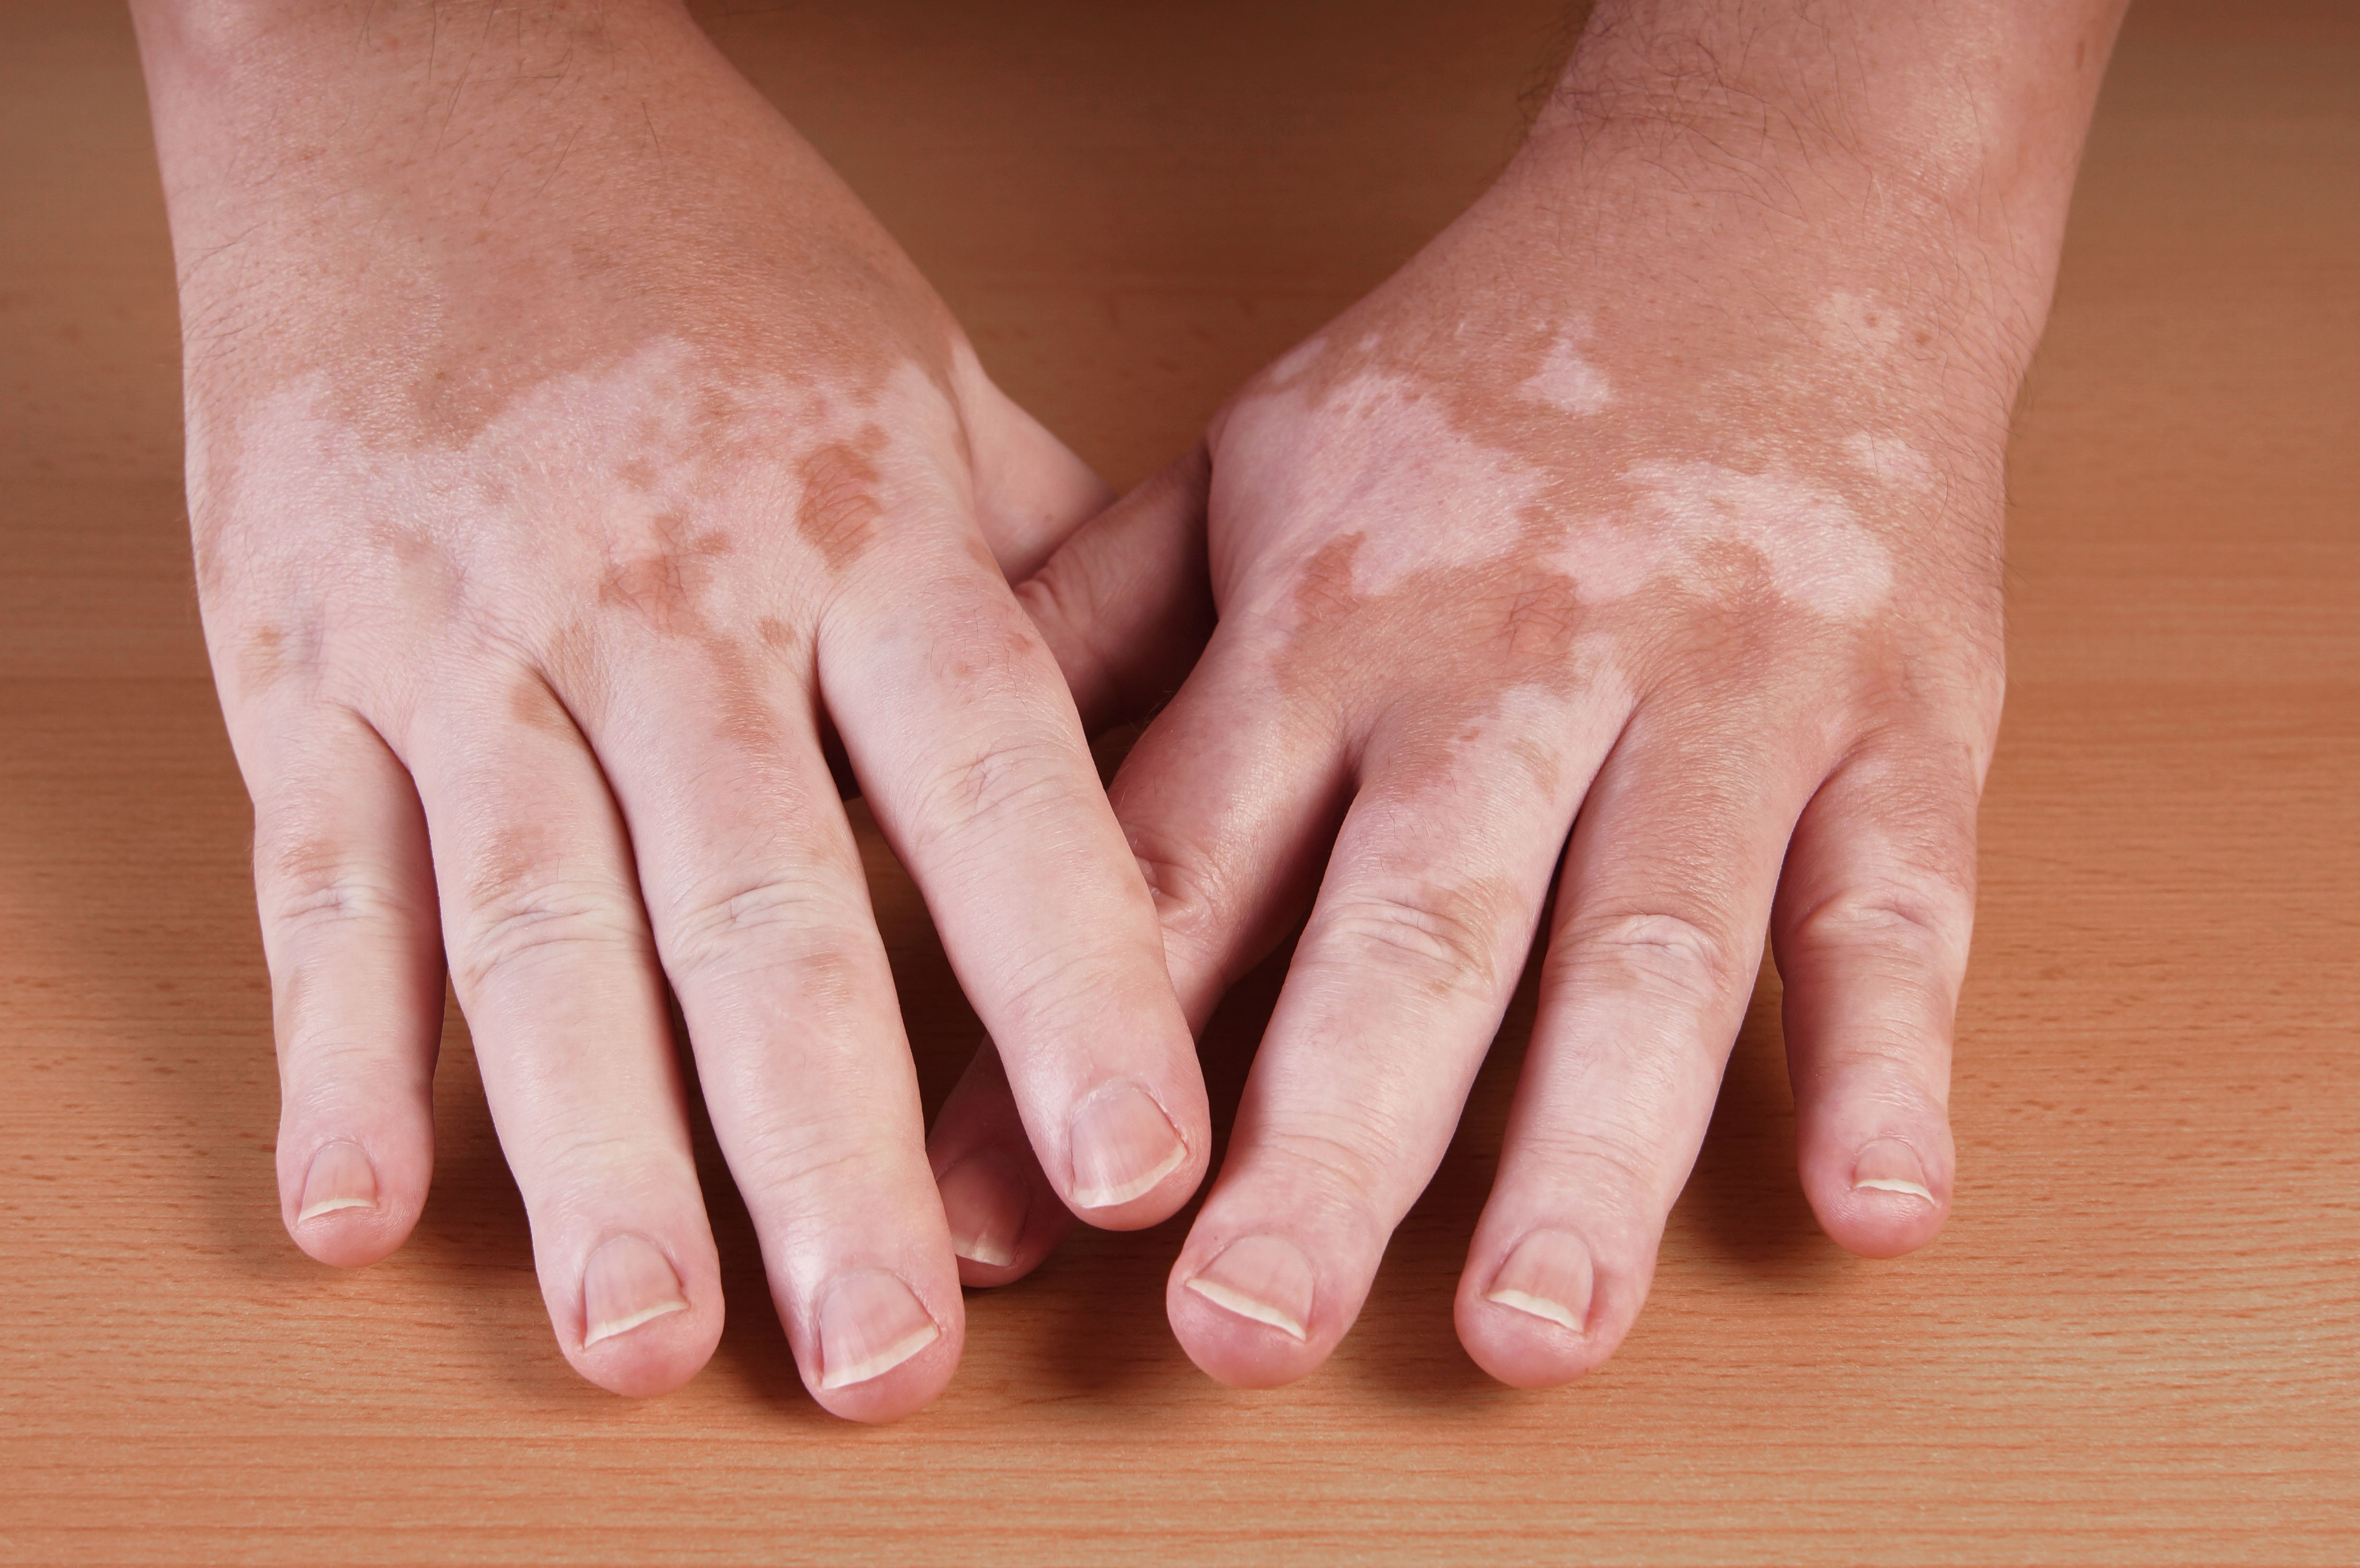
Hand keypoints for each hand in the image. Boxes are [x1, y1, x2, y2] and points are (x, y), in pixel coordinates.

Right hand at [132, 0, 1209, 1416]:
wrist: (420, 75)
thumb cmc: (706, 254)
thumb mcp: (923, 378)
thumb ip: (1050, 574)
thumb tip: (1189, 761)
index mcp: (857, 524)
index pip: (987, 771)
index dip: (1067, 970)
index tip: (1141, 1162)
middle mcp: (669, 596)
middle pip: (757, 901)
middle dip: (825, 1145)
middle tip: (886, 1357)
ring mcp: (466, 633)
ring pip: (534, 923)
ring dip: (589, 1153)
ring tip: (648, 1337)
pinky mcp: (298, 657)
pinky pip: (317, 877)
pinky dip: (331, 1054)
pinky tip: (356, 1215)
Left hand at [925, 0, 2122, 1386]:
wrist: (1770, 217)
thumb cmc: (1483, 383)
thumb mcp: (1243, 467)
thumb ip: (1092, 642)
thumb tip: (906, 823)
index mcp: (1328, 621)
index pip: (1175, 862)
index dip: (1072, 1048)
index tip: (989, 1231)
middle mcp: (1513, 672)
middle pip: (1408, 932)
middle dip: (1321, 1147)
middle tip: (1244, 1333)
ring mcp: (1722, 699)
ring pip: (1646, 947)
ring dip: (1587, 1154)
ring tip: (1532, 1332)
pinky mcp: (1899, 720)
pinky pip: (1895, 905)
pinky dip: (1889, 1058)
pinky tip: (1873, 1205)